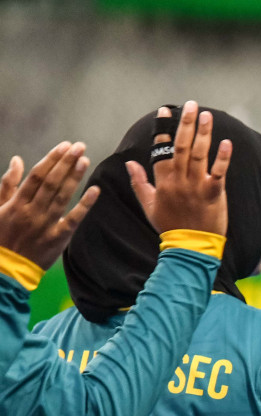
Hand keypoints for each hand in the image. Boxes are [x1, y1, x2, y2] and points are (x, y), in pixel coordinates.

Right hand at [0, 141, 97, 270]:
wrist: (5, 268)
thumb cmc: (1, 236)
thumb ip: (8, 184)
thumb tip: (17, 160)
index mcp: (17, 203)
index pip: (37, 176)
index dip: (52, 159)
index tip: (64, 146)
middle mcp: (32, 211)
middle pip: (52, 182)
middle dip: (66, 162)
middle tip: (80, 146)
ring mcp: (46, 224)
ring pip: (62, 196)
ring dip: (74, 177)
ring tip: (85, 160)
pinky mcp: (58, 238)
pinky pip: (73, 219)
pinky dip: (85, 205)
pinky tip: (95, 191)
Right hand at [125, 102, 232, 236]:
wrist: (189, 247)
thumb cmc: (170, 226)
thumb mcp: (148, 205)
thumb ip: (139, 182)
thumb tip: (130, 163)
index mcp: (163, 182)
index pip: (161, 150)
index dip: (163, 130)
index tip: (165, 111)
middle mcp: (179, 180)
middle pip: (182, 147)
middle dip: (186, 124)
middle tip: (191, 104)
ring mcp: (196, 186)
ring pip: (199, 154)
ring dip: (203, 133)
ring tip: (206, 115)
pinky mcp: (214, 193)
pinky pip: (219, 172)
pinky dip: (223, 157)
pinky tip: (226, 142)